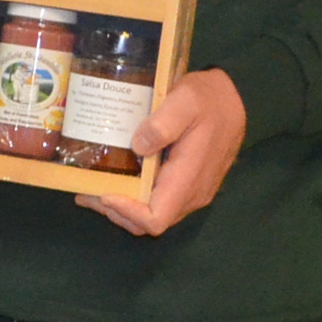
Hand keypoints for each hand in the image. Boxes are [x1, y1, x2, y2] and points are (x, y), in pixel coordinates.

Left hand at [89, 67, 246, 236]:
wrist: (234, 98)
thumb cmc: (209, 98)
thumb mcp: (185, 100)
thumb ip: (163, 124)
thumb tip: (137, 146)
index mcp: (189, 179)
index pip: (156, 218)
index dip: (127, 212)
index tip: (103, 192)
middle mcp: (192, 195)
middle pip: (149, 223)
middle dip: (116, 211)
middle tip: (87, 190)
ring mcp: (192, 193)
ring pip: (153, 216)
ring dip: (122, 208)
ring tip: (93, 188)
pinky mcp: (188, 185)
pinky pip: (159, 203)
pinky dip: (134, 200)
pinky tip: (116, 181)